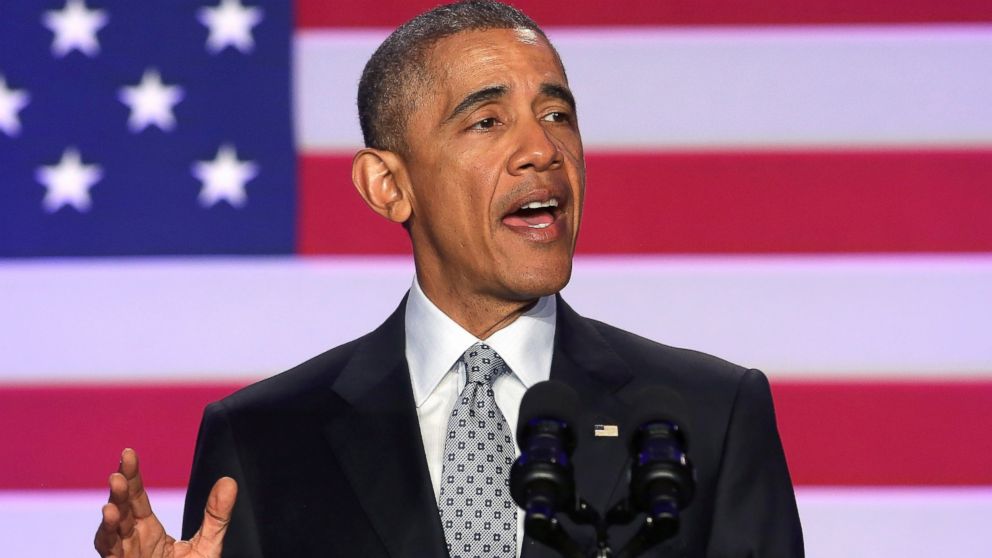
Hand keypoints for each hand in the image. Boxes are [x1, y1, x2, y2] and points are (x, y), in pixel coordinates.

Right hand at [95, 448, 236, 557]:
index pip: (136, 498)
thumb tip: (229, 481)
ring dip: (110, 515)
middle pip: (121, 510)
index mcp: (147, 531)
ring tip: (112, 499)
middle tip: (119, 470)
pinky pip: (110, 554)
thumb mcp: (207, 546)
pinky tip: (110, 519)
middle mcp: (131, 541)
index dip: (132, 476)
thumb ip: (215, 516)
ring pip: (110, 533)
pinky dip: (108, 538)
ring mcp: (124, 557)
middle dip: (118, 490)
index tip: (128, 453)